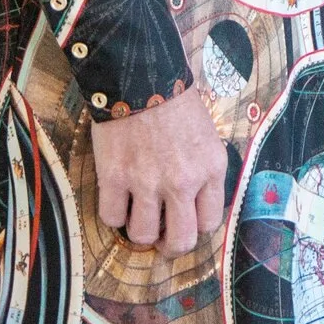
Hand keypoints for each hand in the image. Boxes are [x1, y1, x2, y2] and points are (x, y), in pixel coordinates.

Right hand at [91, 88, 227, 256]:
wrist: (142, 78)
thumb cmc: (176, 103)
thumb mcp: (207, 136)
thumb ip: (204, 171)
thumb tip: (196, 202)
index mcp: (211, 169)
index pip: (210, 222)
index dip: (196, 227)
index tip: (186, 221)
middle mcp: (183, 182)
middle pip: (181, 240)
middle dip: (171, 245)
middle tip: (162, 237)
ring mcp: (147, 183)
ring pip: (143, 236)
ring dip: (140, 231)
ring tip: (138, 215)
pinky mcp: (115, 178)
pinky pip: (112, 219)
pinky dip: (113, 214)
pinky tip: (118, 199)